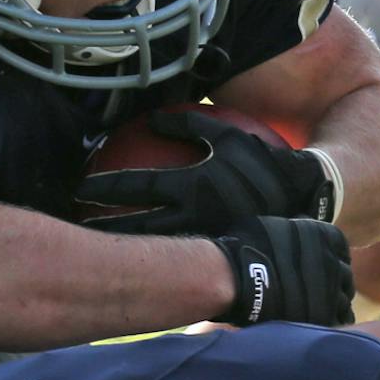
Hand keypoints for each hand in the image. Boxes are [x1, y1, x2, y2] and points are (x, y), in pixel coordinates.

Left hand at [78, 109, 337, 235]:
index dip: (106, 187)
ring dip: (122, 247)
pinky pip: (175, 258)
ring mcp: (202, 240)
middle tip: (75, 227)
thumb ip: (188, 126)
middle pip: (135, 226)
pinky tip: (135, 260)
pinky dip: (152, 258)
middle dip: (103, 227)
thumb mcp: (227, 136)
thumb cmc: (263, 164)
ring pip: (152, 248)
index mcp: (193, 185)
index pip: (138, 186)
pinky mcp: (213, 255)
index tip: (82, 188)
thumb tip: (150, 119)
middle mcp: (193, 216)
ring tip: (96, 248)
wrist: (303, 202)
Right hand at [211, 216, 353, 326]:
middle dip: (333, 284)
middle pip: (345, 277)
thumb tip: (301, 226)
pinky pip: (339, 320)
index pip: (341, 252)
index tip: (318, 270)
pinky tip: (317, 322)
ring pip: (343, 300)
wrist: (232, 276)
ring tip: (313, 310)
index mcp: (326, 237)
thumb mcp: (277, 225)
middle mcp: (333, 261)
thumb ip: (297, 230)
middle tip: (315, 292)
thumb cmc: (245, 247)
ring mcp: (329, 290)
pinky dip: (331, 321)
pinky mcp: (321, 315)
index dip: (330, 262)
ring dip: (332, 304)